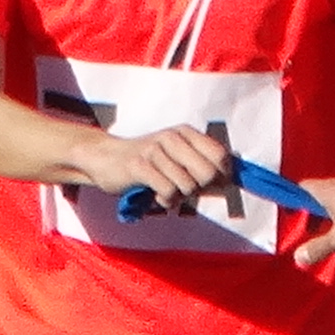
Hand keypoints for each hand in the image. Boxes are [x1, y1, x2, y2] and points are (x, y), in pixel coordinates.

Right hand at [93, 120, 239, 215]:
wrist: (106, 159)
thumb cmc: (148, 163)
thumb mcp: (176, 158)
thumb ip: (202, 167)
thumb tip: (229, 183)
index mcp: (186, 133)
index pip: (221, 155)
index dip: (223, 176)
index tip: (213, 186)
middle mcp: (173, 137)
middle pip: (208, 173)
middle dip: (200, 189)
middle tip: (185, 189)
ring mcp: (155, 150)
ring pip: (187, 185)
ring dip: (179, 197)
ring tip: (167, 191)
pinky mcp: (140, 166)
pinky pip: (167, 191)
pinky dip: (166, 201)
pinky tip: (156, 195)